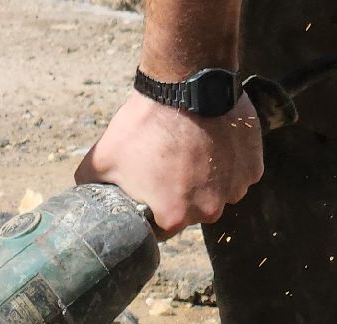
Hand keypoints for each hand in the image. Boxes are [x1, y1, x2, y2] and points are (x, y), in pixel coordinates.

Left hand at [76, 90, 262, 236]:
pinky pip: (238, 173)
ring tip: (191, 150)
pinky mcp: (253, 167)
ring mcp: (235, 189)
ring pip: (217, 193)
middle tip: (169, 165)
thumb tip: (83, 201)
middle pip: (192, 212)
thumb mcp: (102, 159)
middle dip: (180, 194)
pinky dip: (227, 162)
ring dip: (206, 179)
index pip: (161, 228)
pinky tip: (212, 141)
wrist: (186, 81)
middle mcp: (208, 211)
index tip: (149, 189)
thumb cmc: (144, 123)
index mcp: (173, 217)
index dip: (153, 209)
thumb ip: (91, 187)